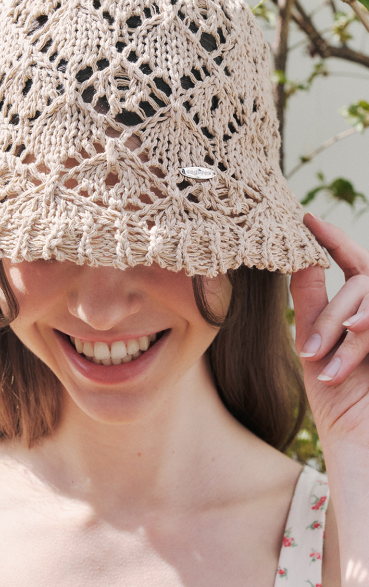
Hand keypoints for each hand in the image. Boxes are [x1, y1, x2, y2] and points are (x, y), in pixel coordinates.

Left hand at [290, 212, 368, 451]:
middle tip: (309, 353)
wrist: (360, 443)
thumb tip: (301, 258)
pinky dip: (360, 340)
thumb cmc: (337, 398)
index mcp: (362, 312)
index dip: (335, 240)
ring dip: (342, 333)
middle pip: (363, 285)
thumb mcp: (315, 345)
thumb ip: (311, 300)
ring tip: (324, 365)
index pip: (356, 264)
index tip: (308, 219)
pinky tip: (341, 361)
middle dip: (331, 317)